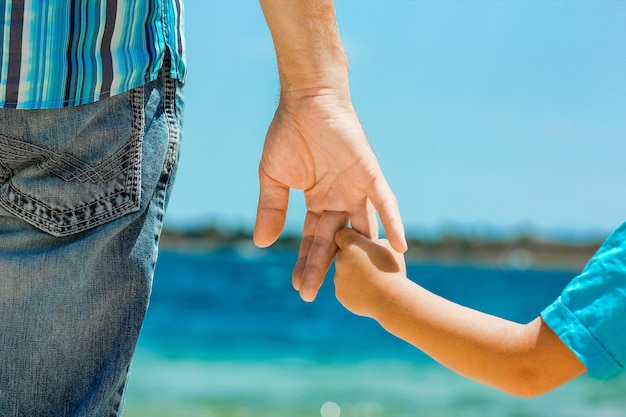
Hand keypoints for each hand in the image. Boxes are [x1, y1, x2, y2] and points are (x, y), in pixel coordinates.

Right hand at [253, 93, 405, 301]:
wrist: (307, 100)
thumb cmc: (289, 134)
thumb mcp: (273, 178)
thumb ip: (271, 209)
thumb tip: (261, 243)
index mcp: (319, 202)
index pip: (313, 239)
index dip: (307, 262)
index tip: (299, 287)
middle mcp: (340, 200)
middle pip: (335, 242)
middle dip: (323, 267)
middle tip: (311, 294)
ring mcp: (357, 189)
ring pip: (362, 230)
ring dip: (360, 256)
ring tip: (361, 284)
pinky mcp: (370, 175)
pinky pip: (385, 202)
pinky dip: (393, 223)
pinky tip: (399, 247)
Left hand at [334, 227, 407, 316]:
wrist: (392, 299)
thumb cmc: (393, 271)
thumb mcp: (389, 248)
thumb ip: (375, 242)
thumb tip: (369, 244)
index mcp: (351, 245)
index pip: (342, 234)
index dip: (351, 238)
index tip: (360, 243)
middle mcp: (341, 259)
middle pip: (343, 254)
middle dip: (353, 257)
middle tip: (369, 264)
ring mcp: (338, 277)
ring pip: (344, 272)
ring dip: (353, 274)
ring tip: (372, 280)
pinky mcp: (340, 293)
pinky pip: (345, 288)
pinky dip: (354, 289)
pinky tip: (368, 291)